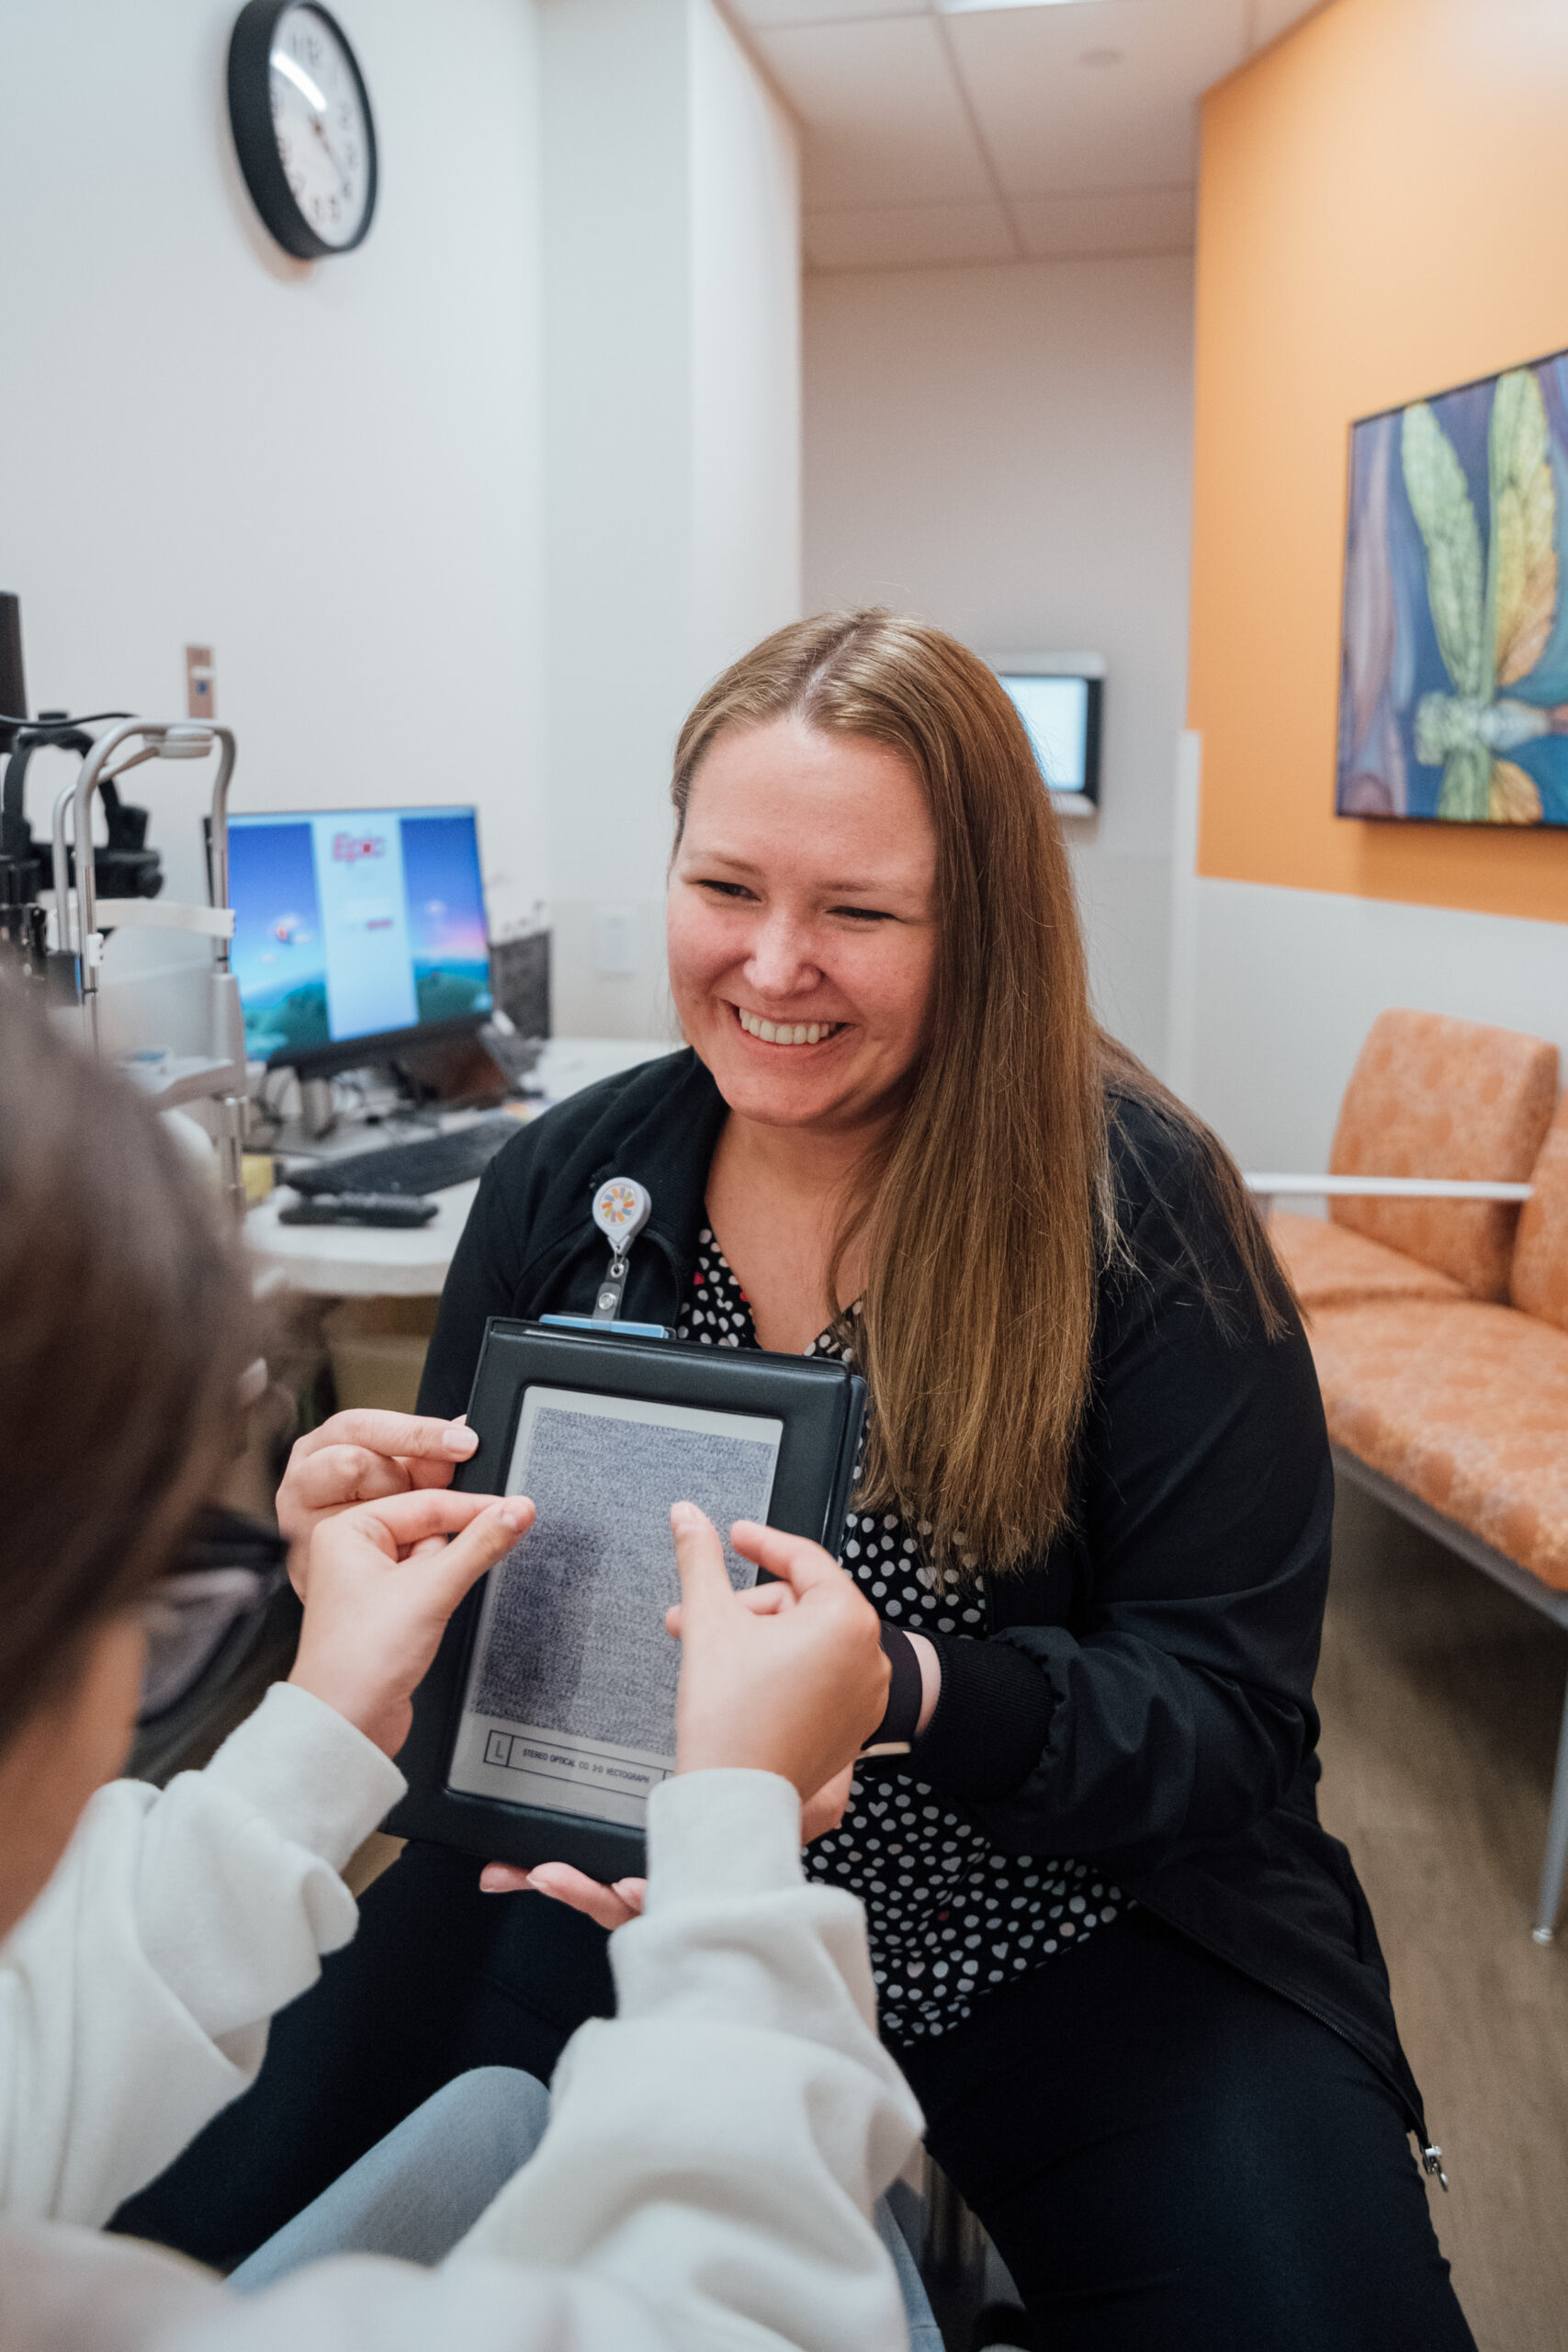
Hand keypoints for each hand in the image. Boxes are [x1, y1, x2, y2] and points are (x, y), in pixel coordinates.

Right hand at [276, 1409, 478, 1591]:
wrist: (335, 1572)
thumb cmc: (364, 1511)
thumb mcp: (398, 1476)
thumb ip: (425, 1456)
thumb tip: (465, 1427)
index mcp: (319, 1445)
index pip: (365, 1427)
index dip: (419, 1434)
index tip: (465, 1444)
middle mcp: (300, 1479)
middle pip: (354, 1463)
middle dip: (400, 1480)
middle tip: (431, 1498)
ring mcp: (295, 1521)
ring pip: (356, 1509)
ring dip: (391, 1520)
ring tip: (405, 1530)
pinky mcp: (300, 1562)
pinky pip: (357, 1555)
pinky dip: (387, 1553)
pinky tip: (400, 1555)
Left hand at [289, 1488, 532, 1756]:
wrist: (348, 1721)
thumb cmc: (359, 1659)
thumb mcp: (433, 1588)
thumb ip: (481, 1544)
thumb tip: (516, 1511)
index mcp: (347, 1530)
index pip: (425, 1503)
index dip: (474, 1508)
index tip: (515, 1509)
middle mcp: (352, 1552)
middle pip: (429, 1531)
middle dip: (452, 1554)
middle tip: (455, 1574)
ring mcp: (368, 1583)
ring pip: (431, 1562)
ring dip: (444, 1580)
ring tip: (423, 1613)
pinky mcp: (386, 1611)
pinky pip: (426, 1587)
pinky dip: (439, 1598)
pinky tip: (429, 1621)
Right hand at [480, 1506, 886, 1914]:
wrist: (735, 1802)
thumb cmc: (731, 1721)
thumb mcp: (709, 1621)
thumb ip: (698, 1558)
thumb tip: (687, 1516)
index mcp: (846, 1620)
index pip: (803, 1559)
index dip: (760, 1543)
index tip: (735, 1536)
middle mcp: (868, 1656)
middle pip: (800, 1604)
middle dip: (744, 1608)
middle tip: (697, 1617)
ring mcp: (865, 1695)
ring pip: (805, 1641)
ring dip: (755, 1640)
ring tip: (709, 1655)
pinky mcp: (852, 1727)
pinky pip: (816, 1677)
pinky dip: (779, 1670)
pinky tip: (738, 1681)